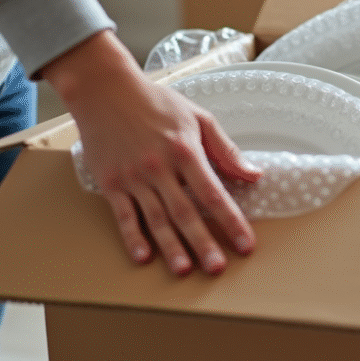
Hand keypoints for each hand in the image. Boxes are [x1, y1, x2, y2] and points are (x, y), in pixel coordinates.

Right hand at [41, 30, 260, 274]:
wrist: (105, 90)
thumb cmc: (156, 102)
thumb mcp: (199, 118)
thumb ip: (226, 150)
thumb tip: (253, 175)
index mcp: (186, 151)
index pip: (214, 194)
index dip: (231, 221)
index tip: (246, 244)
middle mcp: (160, 167)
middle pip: (186, 213)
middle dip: (204, 243)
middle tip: (218, 268)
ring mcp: (133, 177)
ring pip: (156, 219)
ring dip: (172, 247)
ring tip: (186, 270)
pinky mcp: (111, 183)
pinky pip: (123, 216)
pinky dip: (133, 237)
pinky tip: (144, 257)